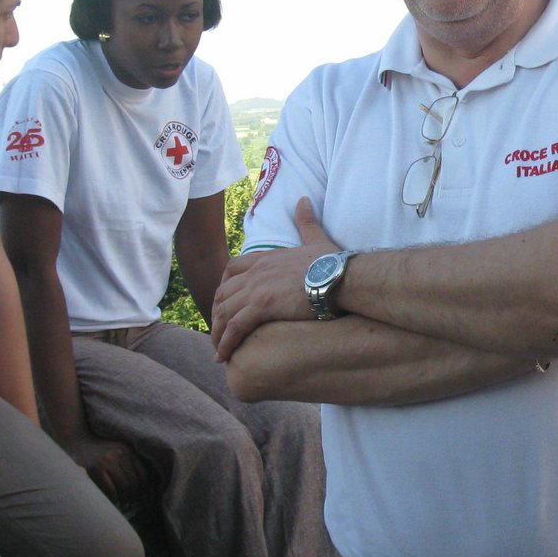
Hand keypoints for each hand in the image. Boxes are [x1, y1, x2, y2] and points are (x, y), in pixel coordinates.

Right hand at [65, 434, 149, 508]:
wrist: (78, 442)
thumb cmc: (100, 451)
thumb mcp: (118, 451)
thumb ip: (129, 463)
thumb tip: (144, 485)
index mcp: (128, 450)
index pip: (143, 473)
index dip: (145, 488)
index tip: (144, 498)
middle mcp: (120, 454)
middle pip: (134, 481)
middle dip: (135, 496)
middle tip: (133, 505)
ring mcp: (107, 460)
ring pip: (124, 485)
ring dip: (126, 499)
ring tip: (125, 505)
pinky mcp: (95, 468)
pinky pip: (110, 488)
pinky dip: (114, 498)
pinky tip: (114, 502)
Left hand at [213, 197, 339, 360]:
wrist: (340, 276)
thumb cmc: (334, 263)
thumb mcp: (315, 238)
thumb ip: (306, 221)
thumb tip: (303, 200)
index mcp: (266, 258)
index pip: (232, 269)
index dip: (224, 286)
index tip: (225, 302)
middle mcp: (255, 272)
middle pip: (223, 292)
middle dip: (217, 312)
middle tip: (219, 330)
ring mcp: (256, 288)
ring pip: (224, 311)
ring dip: (218, 332)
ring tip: (219, 349)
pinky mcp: (261, 306)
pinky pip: (234, 327)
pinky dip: (226, 342)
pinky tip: (223, 356)